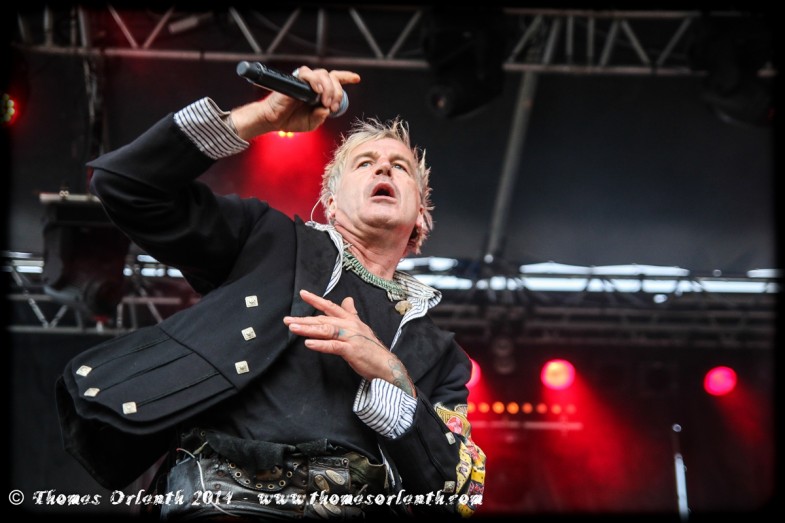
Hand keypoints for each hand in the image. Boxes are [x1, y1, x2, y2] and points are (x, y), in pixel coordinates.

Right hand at [231, 67, 360, 138]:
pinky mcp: (295, 80)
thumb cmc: (292, 120)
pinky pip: (307, 73)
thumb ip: (321, 117)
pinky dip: (315, 81)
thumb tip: (326, 109)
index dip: (346, 77)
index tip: (357, 78)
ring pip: (323, 74)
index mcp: (320, 93)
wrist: (274, 121)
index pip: (335, 79)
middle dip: (337, 92)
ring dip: (328, 88)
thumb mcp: (312, 123)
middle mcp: (314, 84)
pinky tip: (317, 91)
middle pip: (332, 77)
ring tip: (324, 102)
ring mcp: (305, 81)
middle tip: (332, 106)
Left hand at [283, 289, 415, 395]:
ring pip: (325, 330)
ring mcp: (350, 337)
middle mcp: (350, 325)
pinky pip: (332, 346)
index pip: (331, 306)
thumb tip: (347, 300)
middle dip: (304, 319)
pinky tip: (308, 344)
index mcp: (351, 319)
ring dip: (307, 329)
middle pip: (323, 319)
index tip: (303, 294)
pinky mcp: (351, 350)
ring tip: (293, 328)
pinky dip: (320, 345)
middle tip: (287, 320)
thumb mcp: (361, 327)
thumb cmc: (371, 348)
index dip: (316, 300)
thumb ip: (351, 313)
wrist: (385, 364)